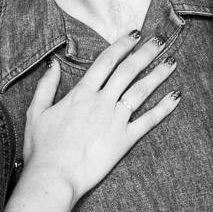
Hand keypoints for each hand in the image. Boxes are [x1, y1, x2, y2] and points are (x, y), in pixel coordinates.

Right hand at [23, 32, 179, 203]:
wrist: (54, 176)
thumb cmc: (42, 148)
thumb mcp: (36, 112)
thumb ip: (46, 86)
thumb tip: (53, 63)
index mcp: (81, 93)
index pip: (106, 61)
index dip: (122, 45)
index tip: (135, 35)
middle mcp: (102, 102)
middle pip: (128, 70)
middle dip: (146, 53)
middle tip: (160, 40)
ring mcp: (115, 120)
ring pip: (141, 91)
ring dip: (158, 74)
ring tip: (171, 61)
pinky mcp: (124, 140)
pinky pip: (148, 121)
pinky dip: (164, 108)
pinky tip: (176, 96)